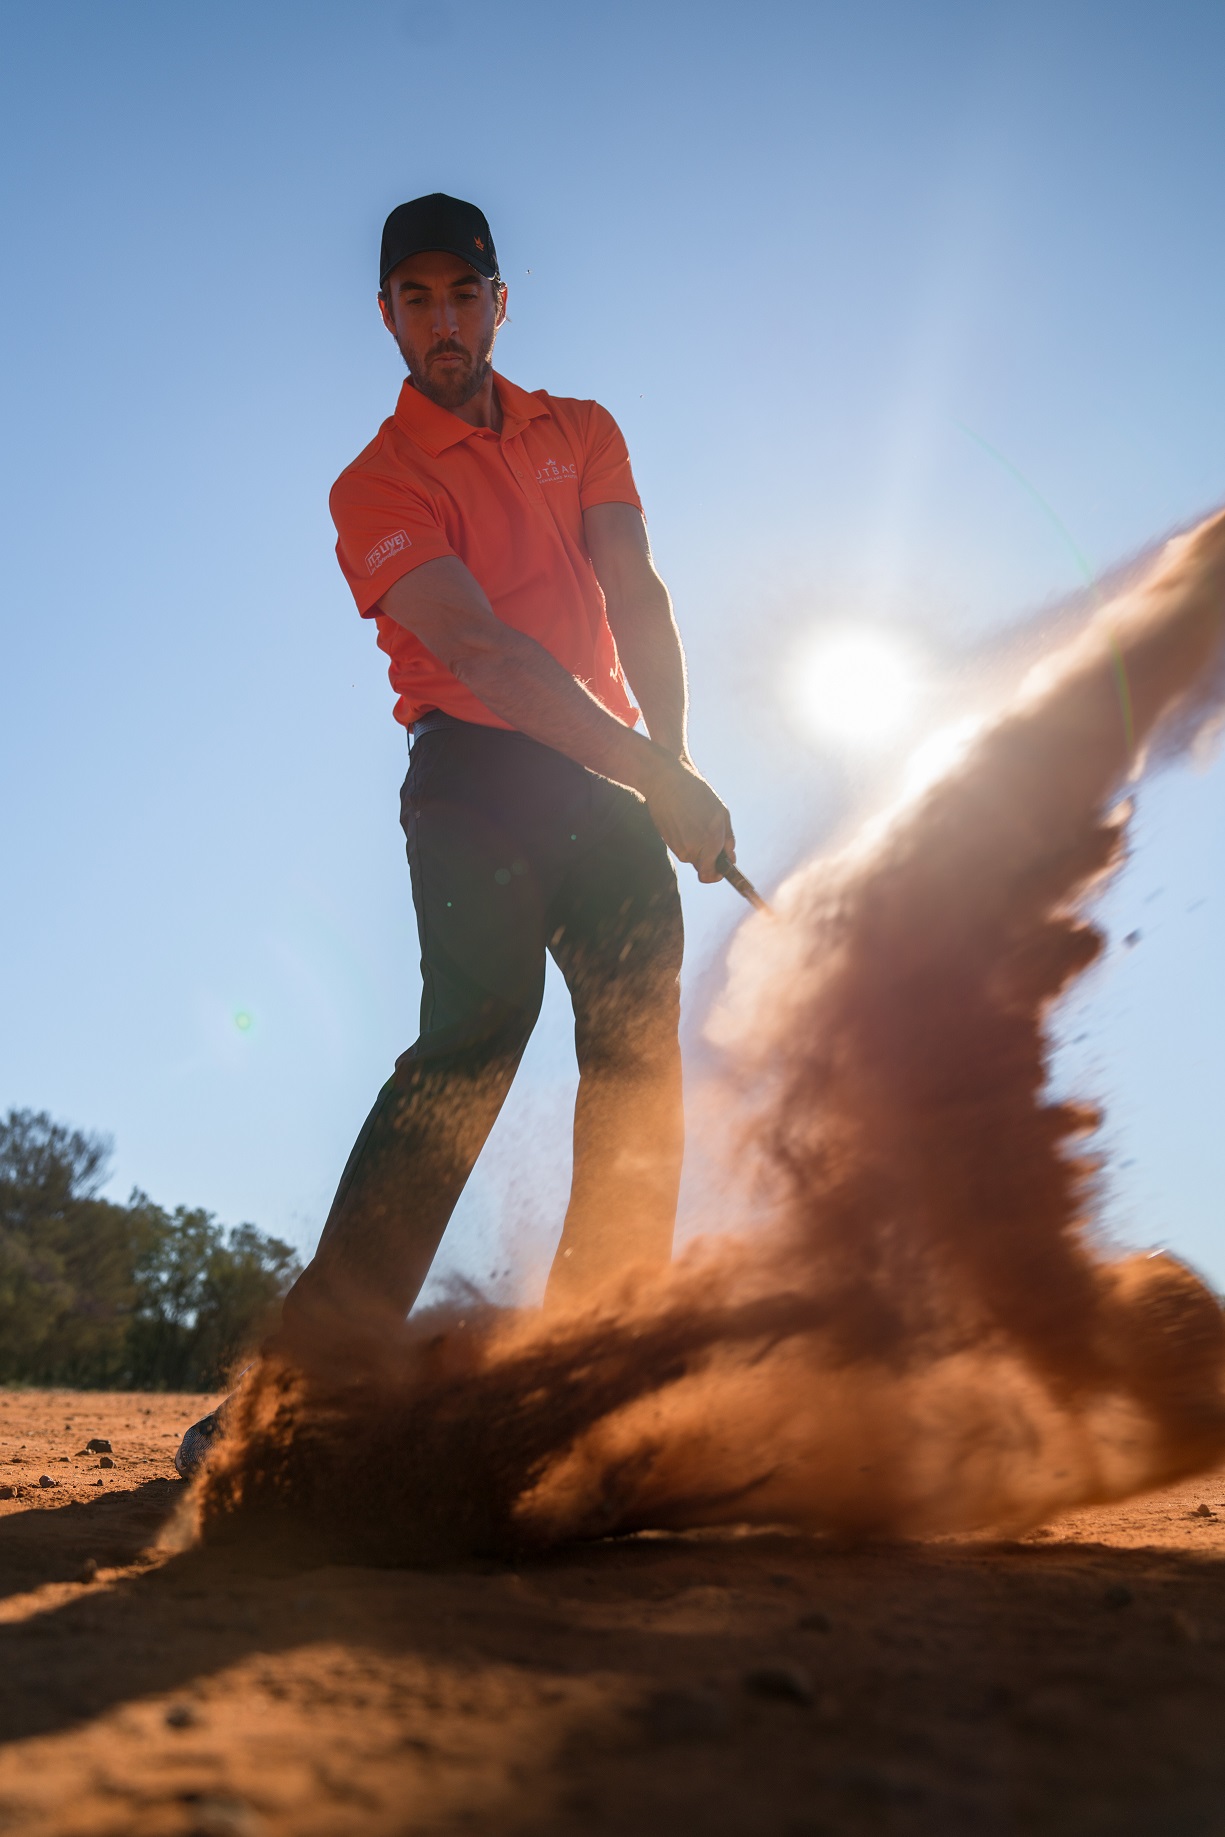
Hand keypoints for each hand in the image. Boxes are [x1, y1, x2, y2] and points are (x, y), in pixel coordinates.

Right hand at [641, 753, 734, 882]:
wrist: (665, 782)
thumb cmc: (697, 794)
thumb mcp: (722, 814)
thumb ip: (728, 840)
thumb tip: (731, 858)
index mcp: (710, 843)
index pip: (710, 876)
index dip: (717, 875)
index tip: (722, 868)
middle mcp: (692, 850)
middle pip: (703, 865)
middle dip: (709, 855)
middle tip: (711, 832)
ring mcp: (677, 847)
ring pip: (692, 855)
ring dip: (697, 844)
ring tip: (696, 820)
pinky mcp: (667, 841)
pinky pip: (682, 847)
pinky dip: (686, 838)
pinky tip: (686, 820)